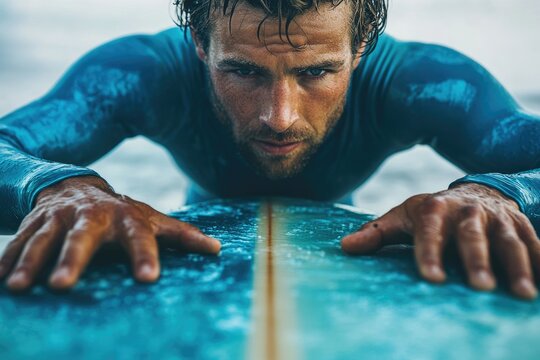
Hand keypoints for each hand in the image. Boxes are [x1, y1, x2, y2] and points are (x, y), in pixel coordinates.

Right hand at [0, 176, 220, 290]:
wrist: (77, 186)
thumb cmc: (123, 214)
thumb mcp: (152, 219)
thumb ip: (182, 235)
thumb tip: (218, 250)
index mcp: (126, 218)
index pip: (139, 238)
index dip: (144, 256)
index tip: (148, 279)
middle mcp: (92, 216)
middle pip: (82, 238)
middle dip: (72, 260)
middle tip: (64, 286)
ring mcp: (59, 218)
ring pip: (43, 239)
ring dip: (29, 262)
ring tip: (19, 288)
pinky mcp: (34, 222)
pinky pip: (17, 240)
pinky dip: (6, 258)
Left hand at [341, 183, 539, 299]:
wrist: (474, 193)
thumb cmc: (431, 214)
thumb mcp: (403, 218)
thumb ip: (376, 234)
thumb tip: (344, 248)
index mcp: (434, 209)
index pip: (430, 231)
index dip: (430, 253)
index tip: (431, 279)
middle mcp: (467, 211)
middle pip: (472, 235)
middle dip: (477, 260)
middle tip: (479, 287)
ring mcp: (497, 218)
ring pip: (508, 240)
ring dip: (517, 265)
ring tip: (520, 294)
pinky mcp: (520, 225)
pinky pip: (535, 243)